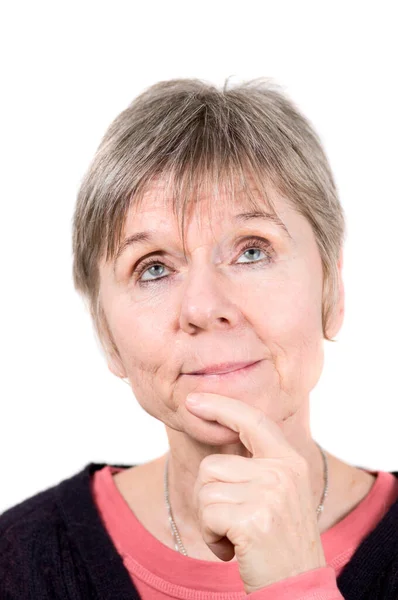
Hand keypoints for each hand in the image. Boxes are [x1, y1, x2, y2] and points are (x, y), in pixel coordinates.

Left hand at [185, 393, 326, 593]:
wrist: (297, 588)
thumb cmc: (280, 541)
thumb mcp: (279, 492)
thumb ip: (257, 463)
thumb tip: (218, 428)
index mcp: (289, 461)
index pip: (251, 419)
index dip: (220, 406)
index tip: (192, 400)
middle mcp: (282, 472)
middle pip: (212, 465)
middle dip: (211, 497)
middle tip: (236, 521)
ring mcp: (269, 494)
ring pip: (205, 490)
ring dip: (211, 519)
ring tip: (237, 535)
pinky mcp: (253, 519)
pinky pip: (207, 515)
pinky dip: (211, 537)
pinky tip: (233, 550)